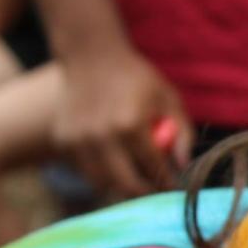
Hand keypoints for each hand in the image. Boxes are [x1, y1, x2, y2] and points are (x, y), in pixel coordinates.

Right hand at [55, 46, 190, 200]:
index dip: (167, 182)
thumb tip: (184, 166)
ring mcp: (79, 140)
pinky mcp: (64, 140)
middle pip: (127, 184)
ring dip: (120, 186)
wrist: (91, 55)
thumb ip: (182, 132)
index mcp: (131, 125)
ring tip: (133, 178)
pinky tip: (111, 161)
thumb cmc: (136, 78)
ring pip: (103, 183)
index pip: (155, 169)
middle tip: (153, 190)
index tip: (173, 187)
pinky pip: (85, 170)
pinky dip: (99, 172)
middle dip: (145, 192)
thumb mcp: (168, 98)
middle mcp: (103, 136)